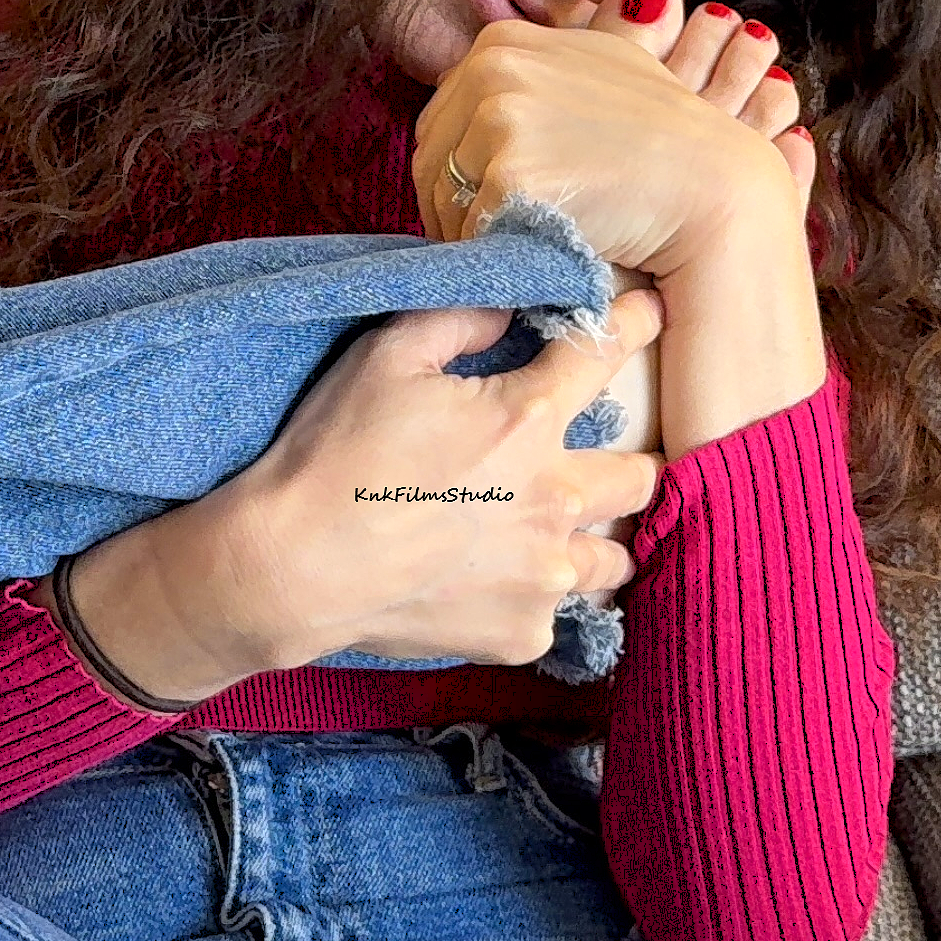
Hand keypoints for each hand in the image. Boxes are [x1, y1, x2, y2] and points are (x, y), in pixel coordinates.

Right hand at [55, 286, 668, 699]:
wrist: (289, 569)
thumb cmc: (333, 456)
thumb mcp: (384, 358)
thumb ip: (459, 319)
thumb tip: (509, 307)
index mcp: (527, 420)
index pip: (604, 354)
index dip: (634, 324)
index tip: (650, 314)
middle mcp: (555, 499)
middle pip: (641, 475)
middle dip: (630, 458)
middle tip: (595, 457)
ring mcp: (544, 576)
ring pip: (615, 557)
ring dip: (595, 537)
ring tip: (558, 532)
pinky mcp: (523, 633)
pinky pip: (557, 611)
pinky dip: (534, 594)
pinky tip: (495, 583)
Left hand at [410, 0, 813, 278]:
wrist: (713, 186)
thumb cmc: (664, 136)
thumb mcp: (601, 65)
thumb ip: (539, 67)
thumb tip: (483, 84)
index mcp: (502, 42)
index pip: (441, 117)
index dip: (456, 167)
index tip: (477, 201)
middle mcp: (493, 70)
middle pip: (432, 157)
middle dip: (450, 204)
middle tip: (485, 242)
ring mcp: (501, 121)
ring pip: (443, 199)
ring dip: (466, 236)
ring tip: (508, 254)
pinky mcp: (512, 176)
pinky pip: (471, 233)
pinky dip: (489, 257)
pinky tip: (523, 266)